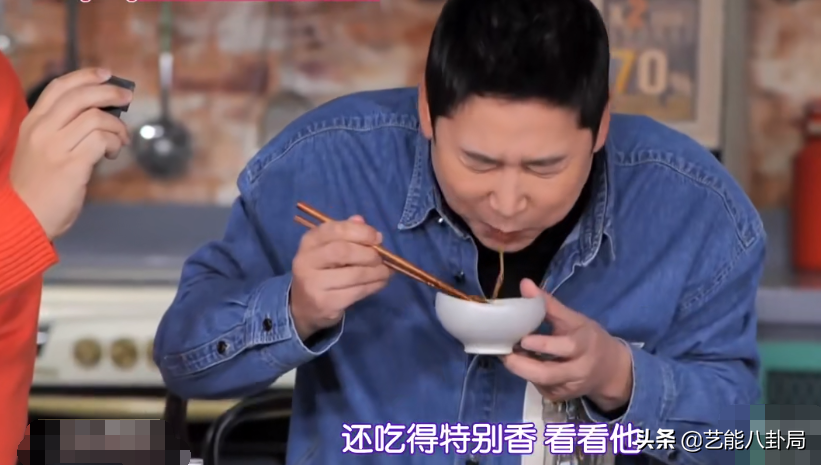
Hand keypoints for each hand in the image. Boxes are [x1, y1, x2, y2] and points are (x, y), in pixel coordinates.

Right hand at [10, 67, 131, 239]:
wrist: (25, 217)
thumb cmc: (39, 186)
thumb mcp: (40, 149)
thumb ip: (63, 129)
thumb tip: (102, 112)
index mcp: (32, 123)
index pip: (59, 87)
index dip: (85, 76)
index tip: (107, 74)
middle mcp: (41, 130)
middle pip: (81, 97)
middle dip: (110, 92)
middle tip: (127, 98)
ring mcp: (55, 147)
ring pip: (96, 117)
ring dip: (117, 126)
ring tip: (120, 140)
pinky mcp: (71, 165)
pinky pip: (102, 140)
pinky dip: (115, 143)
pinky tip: (112, 153)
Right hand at [290, 215, 391, 339]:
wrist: (303, 305)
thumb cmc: (322, 270)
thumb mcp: (329, 248)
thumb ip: (346, 233)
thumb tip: (366, 225)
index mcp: (309, 241)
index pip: (335, 230)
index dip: (360, 232)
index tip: (377, 238)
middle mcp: (307, 261)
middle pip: (342, 251)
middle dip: (368, 254)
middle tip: (381, 258)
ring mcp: (314, 284)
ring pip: (353, 274)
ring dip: (376, 272)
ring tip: (385, 271)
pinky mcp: (325, 303)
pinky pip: (356, 292)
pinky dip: (373, 286)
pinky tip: (380, 283)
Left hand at [502, 279, 633, 412]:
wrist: (609, 370)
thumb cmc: (589, 338)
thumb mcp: (573, 319)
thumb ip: (548, 304)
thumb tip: (524, 283)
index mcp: (585, 345)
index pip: (566, 347)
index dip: (544, 345)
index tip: (524, 339)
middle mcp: (579, 370)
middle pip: (548, 373)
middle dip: (522, 365)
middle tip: (504, 352)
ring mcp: (569, 387)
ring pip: (539, 381)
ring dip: (521, 368)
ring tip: (509, 353)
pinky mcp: (559, 396)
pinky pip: (538, 386)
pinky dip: (527, 374)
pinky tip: (523, 362)